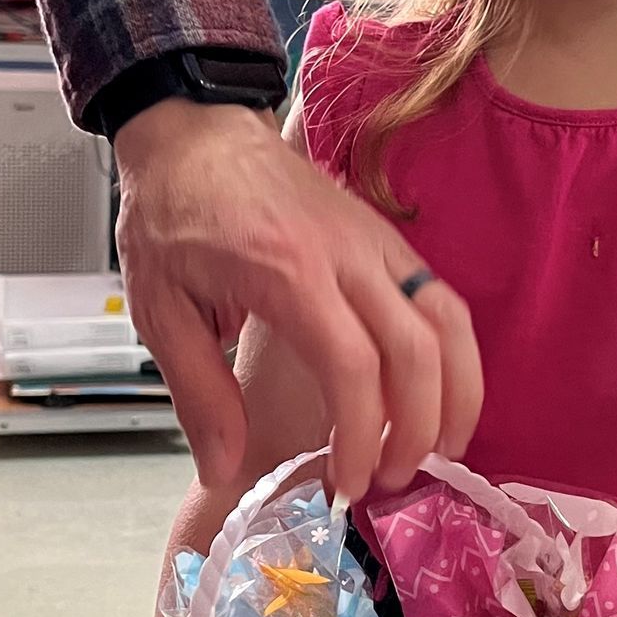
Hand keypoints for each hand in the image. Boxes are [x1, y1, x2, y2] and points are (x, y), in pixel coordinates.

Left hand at [113, 100, 482, 502]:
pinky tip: (439, 394)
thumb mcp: (158, 309)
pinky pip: (441, 299)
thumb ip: (198, 394)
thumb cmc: (173, 214)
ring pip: (449, 321)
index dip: (362, 437)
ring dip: (459, 392)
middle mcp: (346, 254)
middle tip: (392, 480)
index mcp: (287, 271)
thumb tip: (224, 471)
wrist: (194, 132)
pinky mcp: (387, 238)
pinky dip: (454, 354)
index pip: (353, 366)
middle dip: (418, 429)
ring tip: (442, 448)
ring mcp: (376, 241)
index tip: (348, 484)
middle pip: (418, 351)